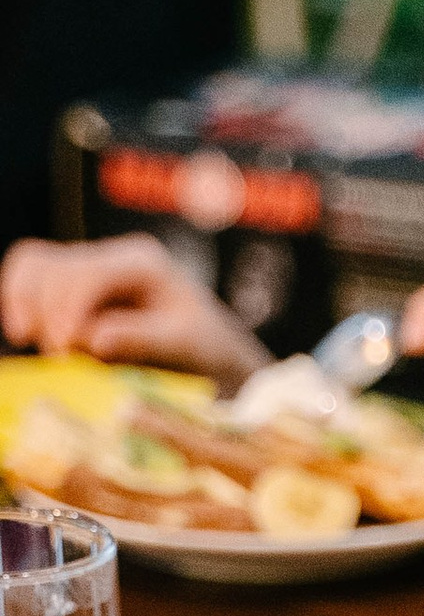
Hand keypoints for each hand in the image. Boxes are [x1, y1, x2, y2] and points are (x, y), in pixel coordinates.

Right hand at [0, 233, 265, 384]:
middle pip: (54, 267)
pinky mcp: (73, 284)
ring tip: (30, 340)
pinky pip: (31, 275)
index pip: (88, 275)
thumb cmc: (205, 347)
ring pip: (34, 264)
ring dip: (25, 303)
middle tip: (59, 359)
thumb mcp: (184, 345)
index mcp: (143, 263)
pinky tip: (23, 331)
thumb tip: (93, 338)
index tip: (64, 352)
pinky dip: (18, 298)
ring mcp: (90, 266)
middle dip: (46, 313)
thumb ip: (141, 339)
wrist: (212, 350)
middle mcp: (113, 256)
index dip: (68, 310)